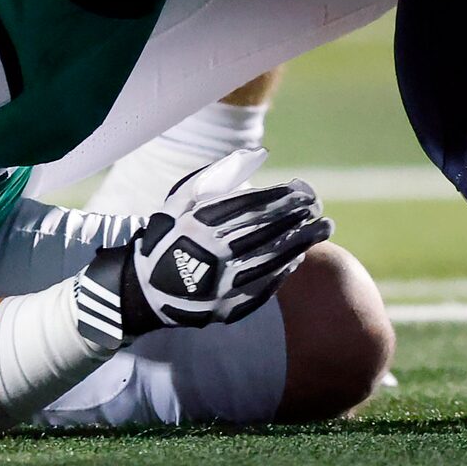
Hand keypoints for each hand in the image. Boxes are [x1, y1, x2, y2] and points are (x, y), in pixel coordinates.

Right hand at [77, 151, 329, 345]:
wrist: (144, 289)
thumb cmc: (170, 234)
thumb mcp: (183, 198)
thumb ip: (220, 175)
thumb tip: (259, 154)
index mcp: (199, 225)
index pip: (250, 208)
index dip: (281, 199)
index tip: (304, 191)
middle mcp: (210, 256)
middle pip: (263, 234)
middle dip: (296, 219)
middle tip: (320, 208)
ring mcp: (218, 287)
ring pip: (268, 262)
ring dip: (299, 245)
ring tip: (322, 230)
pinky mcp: (223, 310)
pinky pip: (260, 290)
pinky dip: (281, 273)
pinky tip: (297, 258)